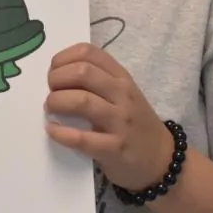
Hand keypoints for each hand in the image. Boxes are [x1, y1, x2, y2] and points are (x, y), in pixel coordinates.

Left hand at [44, 43, 173, 190]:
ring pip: (81, 100)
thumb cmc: (134, 123)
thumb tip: (56, 77)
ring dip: (57, 102)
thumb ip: (97, 82)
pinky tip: (52, 130)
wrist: (162, 159)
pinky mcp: (115, 148)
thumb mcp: (122, 95)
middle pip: (82, 72)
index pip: (89, 52)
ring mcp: (120, 121)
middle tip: (50, 90)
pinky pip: (81, 138)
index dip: (63, 57)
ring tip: (50, 108)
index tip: (53, 69)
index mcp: (121, 77)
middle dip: (57, 78)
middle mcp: (122, 94)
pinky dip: (60, 133)